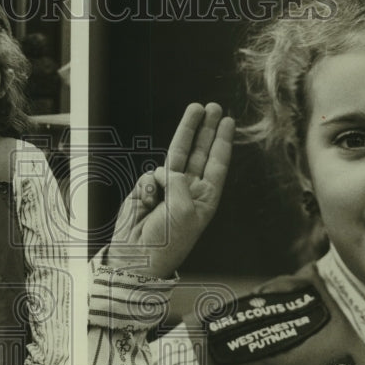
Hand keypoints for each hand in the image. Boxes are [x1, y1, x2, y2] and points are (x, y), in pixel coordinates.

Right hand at [108, 102, 233, 277]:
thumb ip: (179, 184)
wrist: (136, 256)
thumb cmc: (167, 241)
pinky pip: (150, 176)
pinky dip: (148, 186)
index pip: (216, 164)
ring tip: (195, 109)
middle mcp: (188, 190)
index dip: (222, 142)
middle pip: (199, 152)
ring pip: (177, 153)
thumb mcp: (184, 212)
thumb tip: (167, 170)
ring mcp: (167, 188)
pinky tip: (147, 205)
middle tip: (214, 107)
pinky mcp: (146, 189)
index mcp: (205, 199)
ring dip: (187, 130)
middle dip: (206, 129)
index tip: (228, 122)